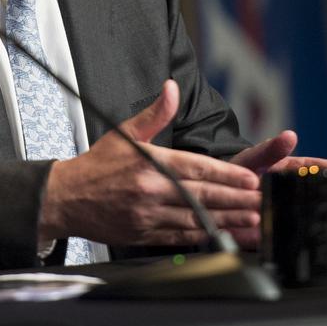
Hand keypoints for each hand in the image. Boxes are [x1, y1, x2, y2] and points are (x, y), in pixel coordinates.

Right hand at [40, 80, 262, 245]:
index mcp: (149, 164)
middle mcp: (150, 191)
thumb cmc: (96, 165)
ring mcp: (148, 216)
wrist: (64, 198)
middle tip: (262, 202)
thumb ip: (155, 113)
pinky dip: (206, 237)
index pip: (196, 168)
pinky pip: (181, 237)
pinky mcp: (144, 235)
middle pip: (202, 196)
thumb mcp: (124, 132)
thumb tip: (171, 88)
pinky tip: (224, 236)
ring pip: (196, 219)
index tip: (251, 179)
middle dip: (236, 200)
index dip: (227, 175)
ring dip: (228, 221)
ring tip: (253, 221)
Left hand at [231, 132, 326, 246]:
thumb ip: (269, 150)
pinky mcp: (286, 233)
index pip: (326, 171)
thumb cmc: (236, 175)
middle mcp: (299, 193)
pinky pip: (310, 236)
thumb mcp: (250, 159)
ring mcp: (295, 213)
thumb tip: (289, 136)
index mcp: (293, 172)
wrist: (217, 199)